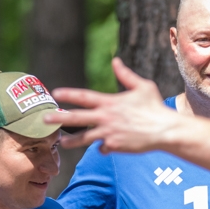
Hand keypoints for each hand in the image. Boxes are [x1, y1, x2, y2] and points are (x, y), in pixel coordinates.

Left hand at [50, 58, 182, 153]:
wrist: (164, 130)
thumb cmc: (155, 107)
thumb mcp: (142, 86)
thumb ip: (125, 75)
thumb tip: (115, 61)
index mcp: (110, 102)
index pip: (84, 97)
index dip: (69, 94)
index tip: (56, 93)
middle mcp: (106, 117)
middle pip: (77, 118)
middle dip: (60, 118)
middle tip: (44, 120)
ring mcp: (109, 133)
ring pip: (85, 138)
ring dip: (72, 141)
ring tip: (61, 143)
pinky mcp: (115, 146)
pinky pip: (103, 147)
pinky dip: (103, 147)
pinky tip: (105, 148)